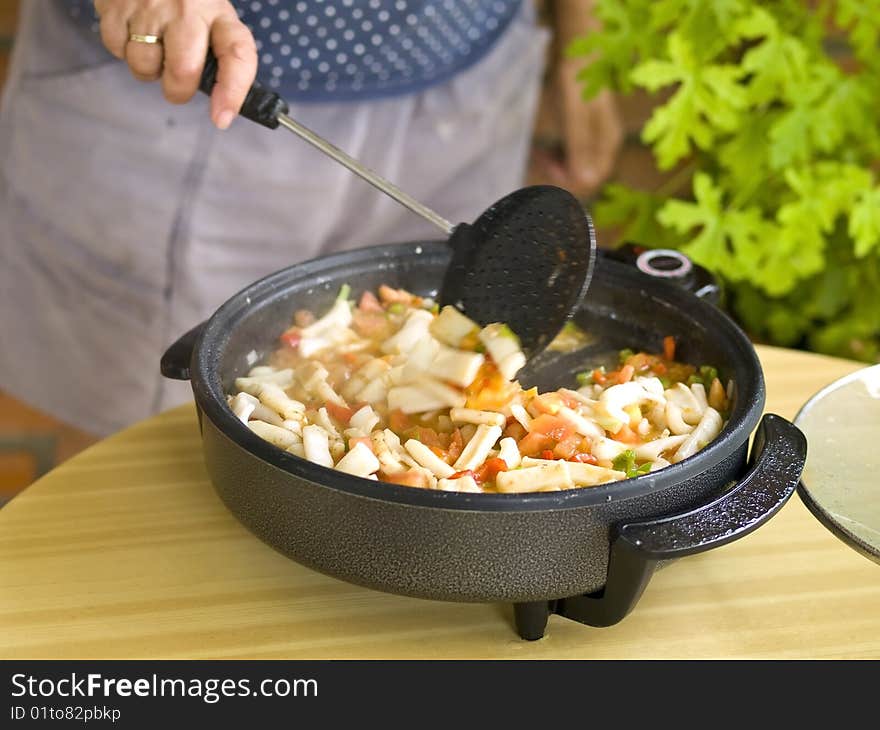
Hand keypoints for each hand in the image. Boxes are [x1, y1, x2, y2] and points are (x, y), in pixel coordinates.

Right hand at [94, 0, 256, 128]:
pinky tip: (131, 31)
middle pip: (183, 71)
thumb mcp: (210, 15)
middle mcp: (186, 7)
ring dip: (147, 70)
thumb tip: (218, 106)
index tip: (221, 118)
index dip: (232, 91)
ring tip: (152, 47)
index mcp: (218, 13)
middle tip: (176, 84)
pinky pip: (116, 48)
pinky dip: (122, 49)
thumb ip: (217, 51)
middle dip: (178, 91)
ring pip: (145, 66)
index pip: (237, 54)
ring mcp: (149, 5)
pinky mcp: (116, 4)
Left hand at [530, 57, 622, 198]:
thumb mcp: (575, 115)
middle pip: (581, 177)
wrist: (577, 57)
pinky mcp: (580, 140)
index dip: (568, 183)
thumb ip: (580, 147)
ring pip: (572, 170)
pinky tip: (541, 152)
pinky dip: (553, 158)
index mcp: (608, 144)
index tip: (548, 172)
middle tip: (539, 160)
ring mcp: (592, 145)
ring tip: (537, 155)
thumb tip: (587, 182)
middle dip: (558, 174)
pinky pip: (567, 159)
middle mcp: (603, 148)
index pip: (591, 180)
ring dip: (553, 168)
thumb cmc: (576, 84)